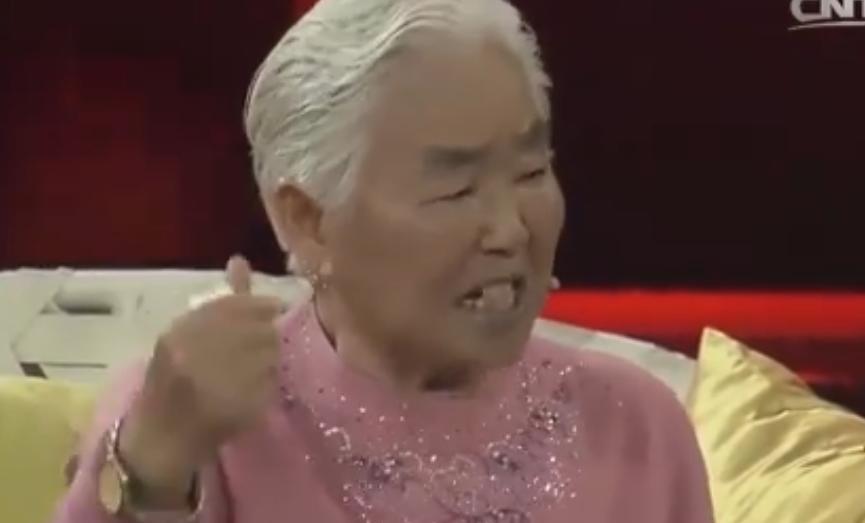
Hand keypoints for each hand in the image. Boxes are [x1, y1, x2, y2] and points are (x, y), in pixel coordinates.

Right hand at [118, 255, 283, 506]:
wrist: (160, 438)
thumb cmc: (170, 381)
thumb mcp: (185, 336)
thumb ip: (219, 302)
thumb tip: (241, 260)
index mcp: (179, 335)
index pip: (234, 307)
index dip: (258, 305)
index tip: (272, 308)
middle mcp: (197, 357)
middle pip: (259, 331)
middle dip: (267, 334)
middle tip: (262, 344)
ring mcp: (219, 386)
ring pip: (270, 356)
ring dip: (270, 360)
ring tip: (253, 369)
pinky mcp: (240, 410)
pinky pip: (272, 385)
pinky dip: (268, 385)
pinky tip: (253, 390)